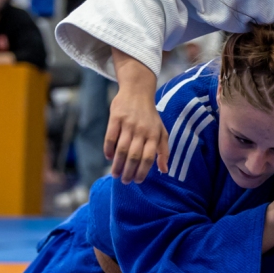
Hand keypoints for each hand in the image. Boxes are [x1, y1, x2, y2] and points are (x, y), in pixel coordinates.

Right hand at [106, 47, 168, 183]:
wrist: (138, 92)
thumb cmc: (151, 116)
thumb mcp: (162, 131)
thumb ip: (164, 151)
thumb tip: (165, 170)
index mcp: (154, 135)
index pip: (148, 158)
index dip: (143, 171)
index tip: (138, 181)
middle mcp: (141, 130)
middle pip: (134, 156)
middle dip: (129, 171)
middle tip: (125, 181)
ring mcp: (128, 124)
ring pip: (121, 149)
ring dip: (117, 164)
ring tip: (115, 174)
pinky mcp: (116, 118)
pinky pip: (110, 137)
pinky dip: (108, 149)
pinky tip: (108, 157)